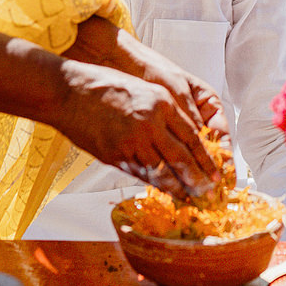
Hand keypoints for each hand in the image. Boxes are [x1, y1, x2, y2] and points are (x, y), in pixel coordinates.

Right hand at [55, 17, 225, 196]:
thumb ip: (165, 113)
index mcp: (162, 103)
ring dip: (179, 188)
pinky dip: (155, 186)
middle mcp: (150, 123)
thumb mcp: (144, 90)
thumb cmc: (105, 86)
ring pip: (163, 171)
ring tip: (190, 199)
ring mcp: (132, 141)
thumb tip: (185, 137)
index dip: (207, 159)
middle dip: (198, 179)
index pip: (193, 137)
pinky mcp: (116, 154)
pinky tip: (165, 192)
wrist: (68, 91)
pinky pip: (141, 174)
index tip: (217, 172)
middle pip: (182, 158)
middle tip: (209, 193)